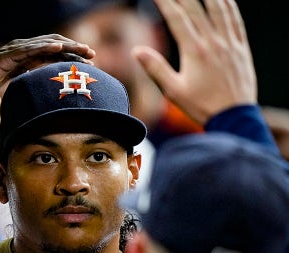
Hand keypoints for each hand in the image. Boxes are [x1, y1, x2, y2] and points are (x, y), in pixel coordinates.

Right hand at [0, 33, 94, 110]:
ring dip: (64, 46)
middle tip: (92, 55)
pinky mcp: (5, 56)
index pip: (52, 56)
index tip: (89, 65)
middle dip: (73, 49)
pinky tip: (58, 48)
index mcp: (25, 62)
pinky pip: (27, 50)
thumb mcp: (16, 98)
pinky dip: (43, 47)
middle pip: (52, 47)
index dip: (70, 59)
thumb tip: (49, 110)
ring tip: (82, 49)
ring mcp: (13, 53)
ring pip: (43, 45)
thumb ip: (30, 97)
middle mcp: (20, 54)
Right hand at [132, 0, 255, 124]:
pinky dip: (229, 6)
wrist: (234, 117)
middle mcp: (213, 42)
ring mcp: (229, 43)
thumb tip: (136, 51)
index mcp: (194, 51)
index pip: (177, 18)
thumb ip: (155, 68)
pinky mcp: (241, 48)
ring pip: (220, 9)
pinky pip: (236, 20)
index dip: (164, 2)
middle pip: (196, 8)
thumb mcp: (173, 91)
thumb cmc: (201, 106)